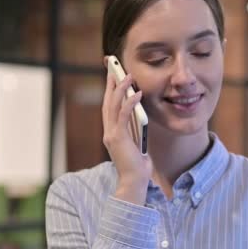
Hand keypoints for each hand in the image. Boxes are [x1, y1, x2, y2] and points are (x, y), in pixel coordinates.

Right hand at [102, 56, 152, 205]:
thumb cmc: (137, 165)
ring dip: (121, 89)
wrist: (134, 182)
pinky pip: (124, 116)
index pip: (109, 106)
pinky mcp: (119, 138)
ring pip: (114, 106)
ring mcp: (112, 134)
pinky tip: (137, 93)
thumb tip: (139, 113)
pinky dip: (130, 103)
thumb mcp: (136, 142)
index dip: (110, 89)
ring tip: (128, 75)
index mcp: (111, 132)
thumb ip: (134, 129)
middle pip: (108, 101)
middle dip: (111, 83)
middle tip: (114, 67)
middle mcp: (108, 131)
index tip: (113, 75)